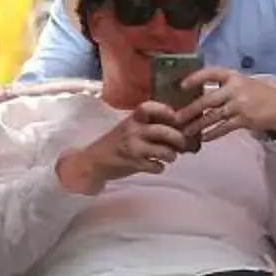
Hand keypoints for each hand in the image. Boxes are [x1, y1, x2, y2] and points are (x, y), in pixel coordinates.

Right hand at [57, 102, 190, 192]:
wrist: (94, 161)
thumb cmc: (117, 143)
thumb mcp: (129, 127)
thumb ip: (148, 125)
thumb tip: (177, 127)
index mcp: (133, 118)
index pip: (149, 107)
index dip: (165, 110)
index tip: (174, 117)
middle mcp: (133, 130)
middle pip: (163, 131)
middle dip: (178, 138)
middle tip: (181, 143)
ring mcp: (133, 147)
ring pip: (164, 151)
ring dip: (172, 155)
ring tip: (170, 157)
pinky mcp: (133, 164)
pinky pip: (156, 166)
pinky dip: (160, 168)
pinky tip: (156, 166)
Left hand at [184, 67, 275, 143]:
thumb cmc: (257, 93)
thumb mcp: (241, 82)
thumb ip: (223, 85)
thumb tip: (198, 94)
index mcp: (233, 76)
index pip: (211, 73)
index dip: (195, 78)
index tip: (181, 86)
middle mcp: (235, 89)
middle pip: (208, 100)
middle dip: (191, 110)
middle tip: (176, 118)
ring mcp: (240, 105)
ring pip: (213, 116)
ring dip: (198, 125)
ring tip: (186, 132)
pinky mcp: (244, 120)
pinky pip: (224, 128)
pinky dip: (212, 133)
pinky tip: (203, 138)